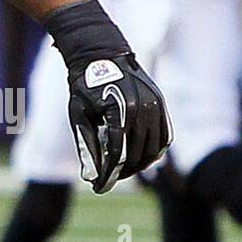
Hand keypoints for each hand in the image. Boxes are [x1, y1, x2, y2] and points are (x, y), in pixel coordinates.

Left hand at [45, 0, 171, 193]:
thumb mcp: (78, 114)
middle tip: (108, 179)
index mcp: (119, 110)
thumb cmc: (84, 85)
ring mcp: (155, 105)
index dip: (107, 174)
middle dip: (121, 172)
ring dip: (139, 164)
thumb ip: (86, 144)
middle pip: (136, 154)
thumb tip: (91, 176)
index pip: (116, 153)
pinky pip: (164, 137)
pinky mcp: (161, 104)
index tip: (98, 188)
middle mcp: (142, 108)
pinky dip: (154, 151)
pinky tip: (140, 158)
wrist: (100, 53)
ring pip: (153, 149)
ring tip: (122, 171)